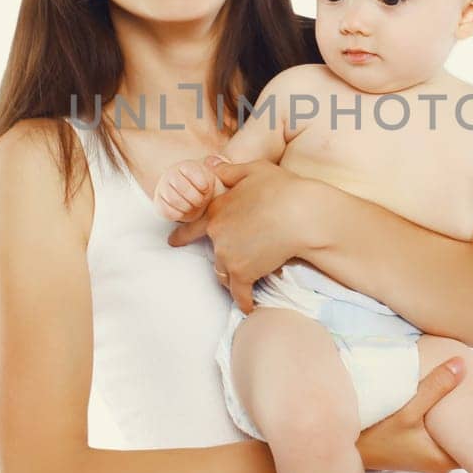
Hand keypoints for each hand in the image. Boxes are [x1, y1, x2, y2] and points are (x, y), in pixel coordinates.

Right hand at [152, 157, 216, 222]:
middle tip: (201, 200)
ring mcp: (163, 189)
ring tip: (195, 206)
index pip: (191, 171)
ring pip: (173, 199)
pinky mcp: (160, 204)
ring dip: (187, 206)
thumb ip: (221, 167)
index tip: (206, 188)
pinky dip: (178, 214)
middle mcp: (171, 174)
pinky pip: (166, 211)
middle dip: (196, 197)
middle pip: (182, 186)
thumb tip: (217, 161)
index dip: (202, 184)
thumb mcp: (218, 176)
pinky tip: (186, 211)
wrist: (197, 201)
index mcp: (186, 166)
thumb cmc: (208, 189)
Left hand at [168, 158, 322, 312]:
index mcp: (217, 211)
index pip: (192, 226)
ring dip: (232, 277)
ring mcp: (228, 256)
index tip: (172, 242)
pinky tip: (249, 307)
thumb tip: (210, 164)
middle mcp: (217, 235)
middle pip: (213, 253)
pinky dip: (244, 301)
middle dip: (223, 257)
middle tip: (236, 261)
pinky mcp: (244, 274)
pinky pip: (240, 294)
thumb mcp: (254, 170)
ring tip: (242, 282)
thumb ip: (229, 171)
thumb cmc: (281, 188)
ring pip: (224, 273)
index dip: (181, 235)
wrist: (300, 214)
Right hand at [356, 357, 464, 472]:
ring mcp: (428, 458)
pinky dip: (442, 418)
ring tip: (464, 390)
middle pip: (465, 438)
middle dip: (472, 414)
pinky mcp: (418, 450)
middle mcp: (439, 463)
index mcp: (443, 459)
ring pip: (452, 434)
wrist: (343, 447)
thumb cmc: (374, 434)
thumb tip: (462, 364)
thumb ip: (436, 386)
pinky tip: (441, 399)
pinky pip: (440, 433)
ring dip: (454, 414)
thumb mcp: (407, 408)